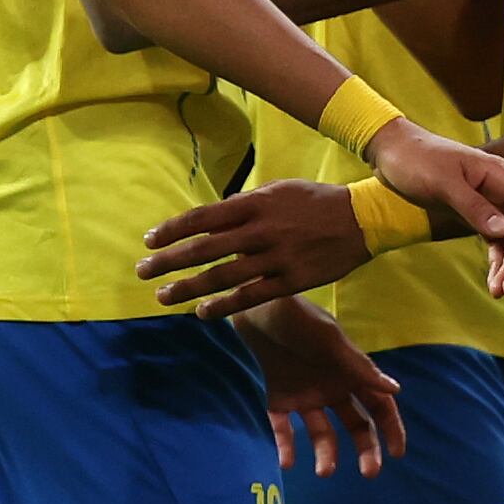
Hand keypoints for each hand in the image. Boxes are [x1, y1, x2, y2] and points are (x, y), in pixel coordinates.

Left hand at [139, 179, 372, 320]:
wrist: (362, 218)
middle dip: (168, 261)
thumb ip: (245, 204)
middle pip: (204, 248)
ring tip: (162, 296)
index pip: (202, 217)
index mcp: (256, 202)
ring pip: (222, 276)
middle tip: (141, 271)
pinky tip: (202, 313)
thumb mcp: (278, 190)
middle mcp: (262, 229)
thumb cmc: (315, 201)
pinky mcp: (292, 281)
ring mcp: (277, 257)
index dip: (172, 230)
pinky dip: (224, 306)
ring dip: (187, 288)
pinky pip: (251, 296)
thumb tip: (211, 219)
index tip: (149, 240)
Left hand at [238, 293, 405, 474]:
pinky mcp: (279, 398)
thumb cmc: (297, 318)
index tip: (397, 453)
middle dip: (366, 449)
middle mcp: (333, 387)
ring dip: (327, 452)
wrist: (256, 307)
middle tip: (370, 473)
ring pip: (323, 432)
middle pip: (357, 424)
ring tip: (324, 471)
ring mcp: (306, 394)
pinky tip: (288, 463)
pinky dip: (287, 445)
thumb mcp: (329, 340)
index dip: (391, 428)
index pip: (379, 405)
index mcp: (351, 372)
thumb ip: (358, 367)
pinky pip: (284, 427)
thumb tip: (395, 390)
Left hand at [371, 115, 503, 291]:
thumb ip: (473, 206)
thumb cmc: (417, 159)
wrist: (392, 153)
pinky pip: (495, 243)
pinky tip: (492, 284)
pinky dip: (496, 263)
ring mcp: (489, 205)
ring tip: (500, 292)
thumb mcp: (443, 183)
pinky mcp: (475, 217)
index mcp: (499, 175)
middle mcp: (500, 191)